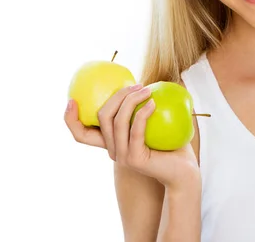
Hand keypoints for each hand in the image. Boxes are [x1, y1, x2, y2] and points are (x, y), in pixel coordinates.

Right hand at [64, 84, 199, 188]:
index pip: (81, 133)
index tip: (71, 99)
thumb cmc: (171, 144)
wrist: (184, 172)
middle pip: (101, 117)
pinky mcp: (135, 159)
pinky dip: (142, 113)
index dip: (70, 118)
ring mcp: (122, 156)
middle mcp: (112, 150)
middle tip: (136, 85)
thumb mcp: (154, 123)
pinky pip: (135, 130)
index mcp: (112, 142)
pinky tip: (153, 102)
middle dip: (117, 95)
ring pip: (116, 121)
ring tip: (147, 90)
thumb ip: (143, 108)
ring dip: (130, 100)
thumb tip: (141, 82)